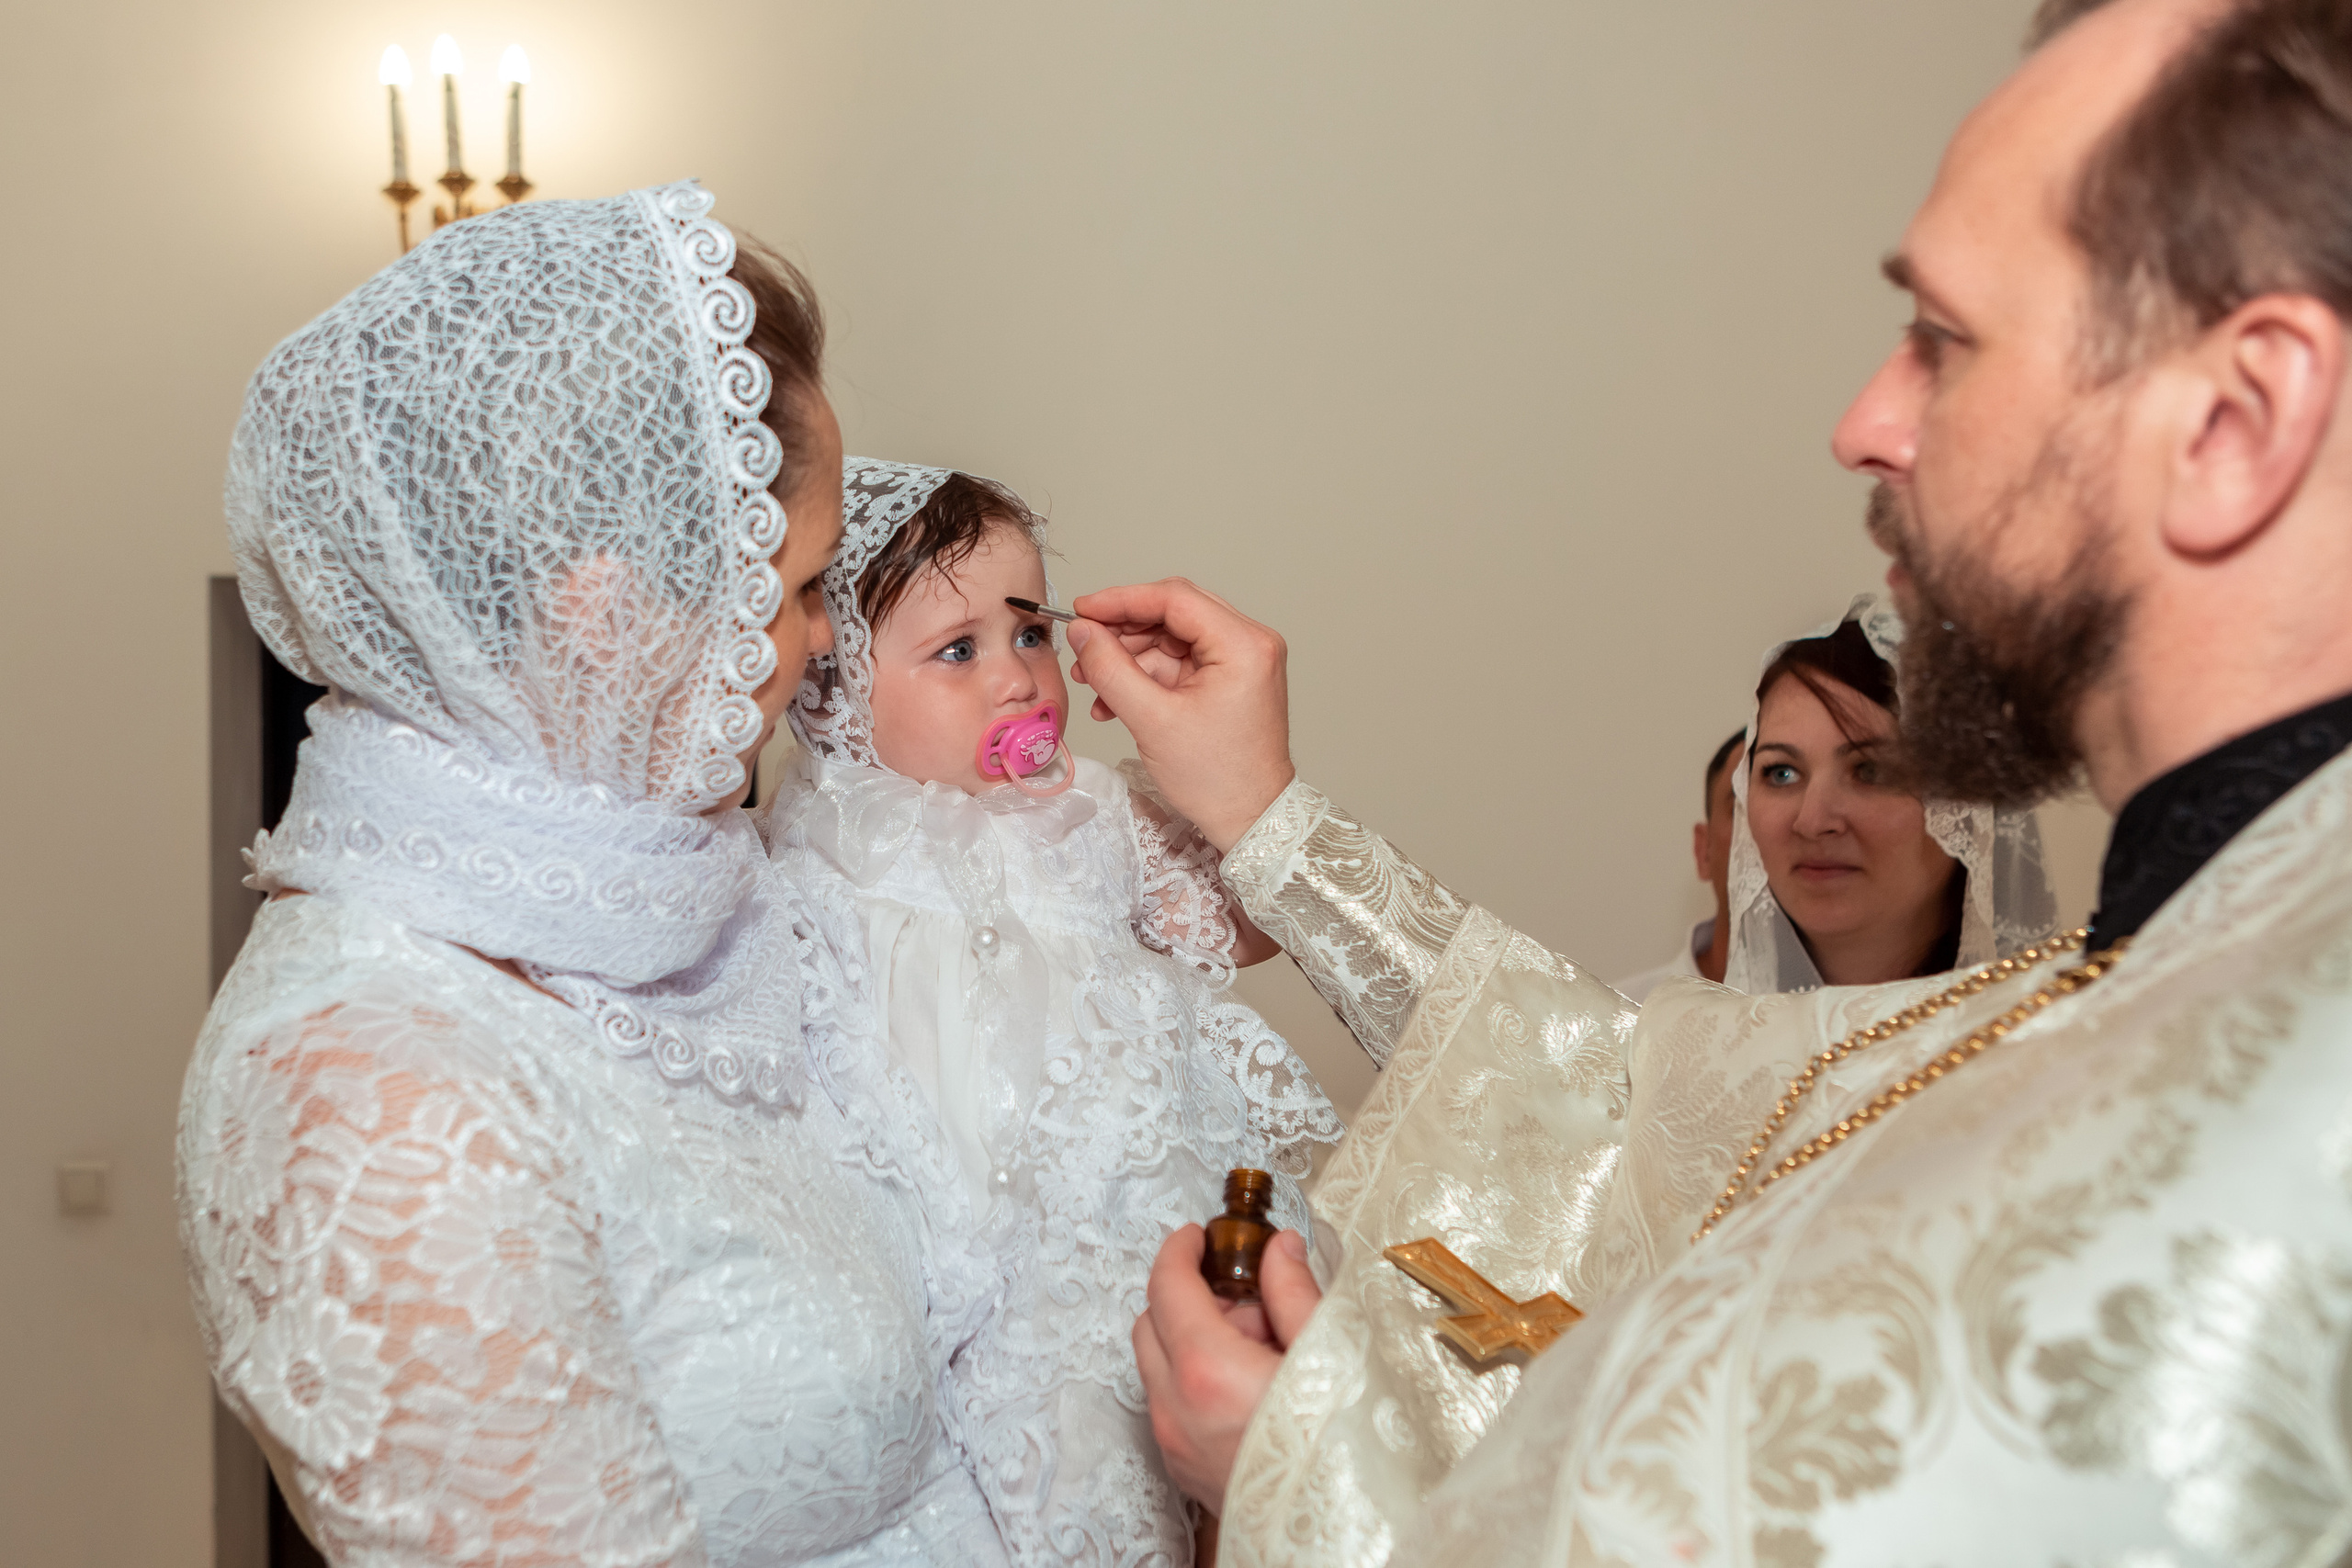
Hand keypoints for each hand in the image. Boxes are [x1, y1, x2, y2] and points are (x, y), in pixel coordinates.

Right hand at [1068, 579, 1294, 851]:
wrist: (1250, 819)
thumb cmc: (1218, 780)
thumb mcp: (1152, 721)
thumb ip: (1111, 669)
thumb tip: (1082, 631)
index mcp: (1244, 645)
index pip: (1175, 598)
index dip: (1121, 600)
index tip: (1083, 610)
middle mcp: (1250, 644)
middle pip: (1173, 614)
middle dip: (1123, 632)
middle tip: (1084, 650)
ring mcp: (1242, 661)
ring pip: (1172, 639)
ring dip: (1130, 658)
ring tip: (1094, 683)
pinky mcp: (1230, 680)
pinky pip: (1180, 663)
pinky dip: (1146, 676)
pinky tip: (1116, 700)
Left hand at [1132, 1225, 1321, 1516]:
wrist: (1346, 1535)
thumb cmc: (1344, 1450)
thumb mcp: (1328, 1354)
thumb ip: (1293, 1293)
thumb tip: (1279, 1249)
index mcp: (1208, 1370)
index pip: (1167, 1287)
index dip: (1179, 1251)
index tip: (1198, 1236)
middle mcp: (1176, 1408)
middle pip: (1150, 1323)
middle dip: (1190, 1297)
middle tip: (1251, 1300)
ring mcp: (1174, 1444)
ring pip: (1157, 1366)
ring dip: (1192, 1340)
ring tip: (1264, 1351)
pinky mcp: (1183, 1470)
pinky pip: (1170, 1405)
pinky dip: (1194, 1381)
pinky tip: (1252, 1387)